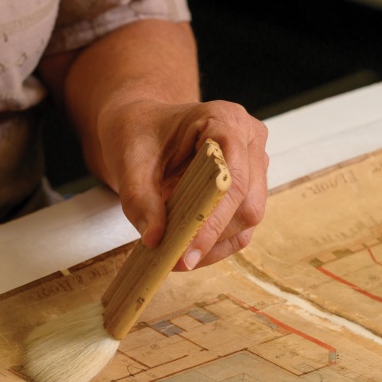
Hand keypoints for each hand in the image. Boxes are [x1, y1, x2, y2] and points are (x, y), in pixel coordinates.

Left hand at [97, 99, 268, 269]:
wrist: (144, 125)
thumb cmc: (140, 131)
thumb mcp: (129, 160)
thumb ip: (139, 198)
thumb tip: (155, 238)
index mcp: (225, 120)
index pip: (232, 178)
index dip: (213, 220)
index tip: (188, 251)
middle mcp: (248, 141)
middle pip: (247, 203)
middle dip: (212, 237)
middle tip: (177, 260)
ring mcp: (252, 165)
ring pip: (247, 219)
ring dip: (214, 243)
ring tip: (177, 255)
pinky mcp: (246, 187)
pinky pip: (240, 225)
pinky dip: (215, 243)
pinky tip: (187, 249)